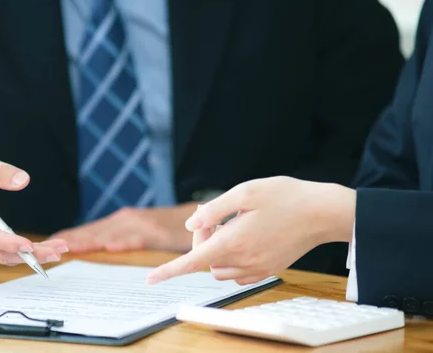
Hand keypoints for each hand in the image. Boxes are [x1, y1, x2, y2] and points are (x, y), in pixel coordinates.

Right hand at [0, 147, 67, 265]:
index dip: (6, 242)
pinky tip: (41, 250)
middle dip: (29, 254)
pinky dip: (21, 255)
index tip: (28, 245)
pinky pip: (0, 257)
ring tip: (58, 250)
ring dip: (30, 257)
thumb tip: (23, 180)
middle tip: (58, 251)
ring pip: (1, 258)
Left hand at [50, 203, 197, 252]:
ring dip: (90, 239)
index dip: (71, 235)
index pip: (90, 229)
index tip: (51, 243)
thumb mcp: (140, 231)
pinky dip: (122, 242)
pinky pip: (136, 238)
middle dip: (73, 238)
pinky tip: (111, 246)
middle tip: (51, 247)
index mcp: (121, 221)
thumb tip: (102, 248)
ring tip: (71, 246)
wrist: (198, 218)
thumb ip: (121, 238)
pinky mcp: (155, 232)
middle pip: (94, 230)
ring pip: (110, 233)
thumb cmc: (166, 228)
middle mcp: (127, 219)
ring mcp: (140, 224)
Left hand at [146, 177, 355, 284]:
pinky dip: (231, 259)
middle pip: (204, 259)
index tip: (150, 279)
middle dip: (202, 239)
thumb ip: (213, 210)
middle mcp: (244, 260)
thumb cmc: (284, 197)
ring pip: (218, 268)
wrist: (322, 212)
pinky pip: (237, 272)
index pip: (192, 261)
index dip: (169, 270)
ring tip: (233, 224)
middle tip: (215, 215)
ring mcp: (257, 269)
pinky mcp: (268, 270)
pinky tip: (245, 237)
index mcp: (234, 240)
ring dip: (216, 250)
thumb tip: (190, 226)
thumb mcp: (245, 192)